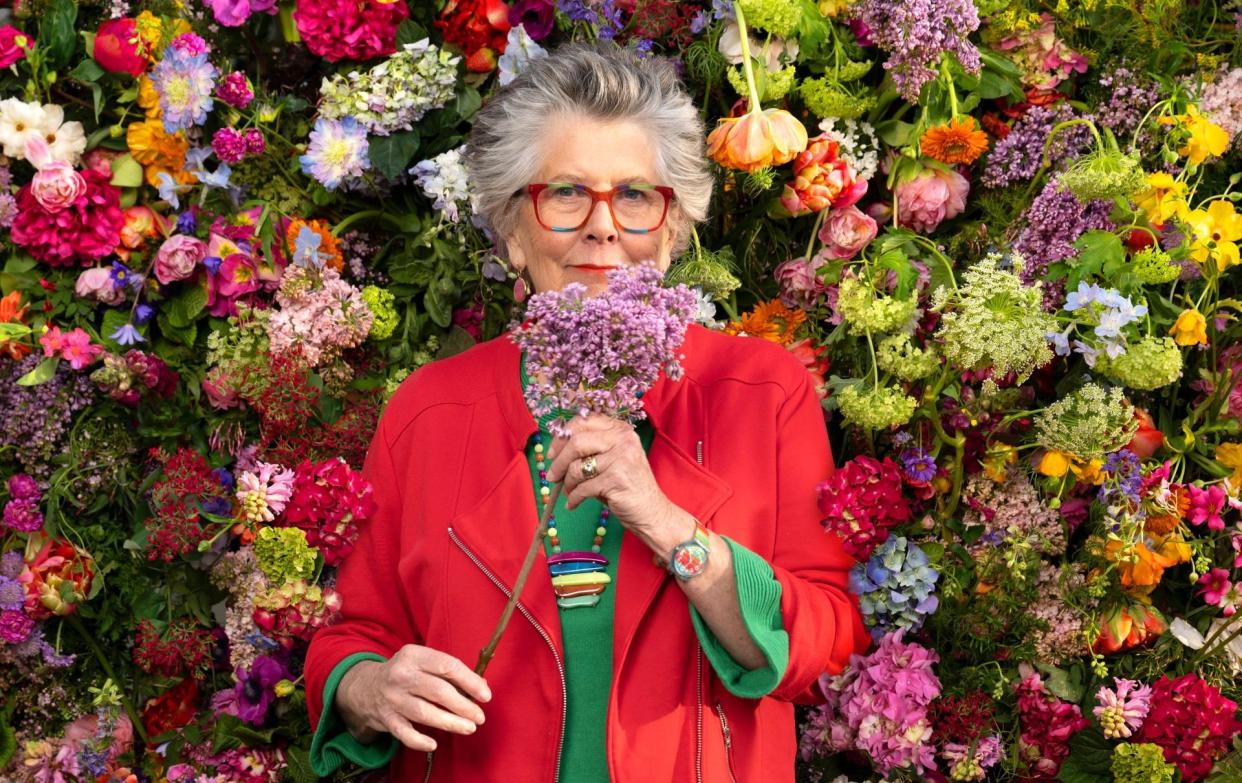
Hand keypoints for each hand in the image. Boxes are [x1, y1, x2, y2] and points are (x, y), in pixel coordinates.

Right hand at [335, 645, 491, 751]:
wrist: (365, 687)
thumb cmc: (406, 674)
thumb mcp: (422, 662)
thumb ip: (449, 672)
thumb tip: (481, 687)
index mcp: (413, 655)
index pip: (447, 666)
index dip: (469, 681)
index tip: (485, 695)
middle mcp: (401, 675)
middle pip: (437, 691)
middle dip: (463, 705)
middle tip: (479, 716)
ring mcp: (391, 697)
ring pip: (424, 712)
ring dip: (449, 722)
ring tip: (469, 728)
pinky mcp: (385, 718)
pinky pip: (404, 733)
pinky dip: (418, 740)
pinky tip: (434, 744)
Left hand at [545, 413, 674, 535]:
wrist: (651, 510)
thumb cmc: (626, 484)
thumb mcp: (611, 459)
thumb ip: (589, 449)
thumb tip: (555, 451)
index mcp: (620, 429)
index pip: (582, 422)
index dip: (561, 437)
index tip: (552, 453)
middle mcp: (623, 439)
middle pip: (576, 442)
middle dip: (558, 461)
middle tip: (552, 476)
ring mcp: (621, 458)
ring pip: (577, 467)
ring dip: (567, 483)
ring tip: (569, 492)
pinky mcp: (617, 479)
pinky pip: (583, 488)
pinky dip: (573, 498)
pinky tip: (573, 503)